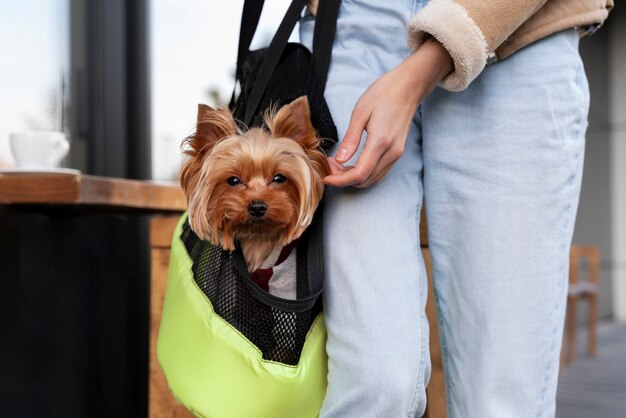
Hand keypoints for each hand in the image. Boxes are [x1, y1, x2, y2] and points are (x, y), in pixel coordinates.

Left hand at [324, 37, 452, 187]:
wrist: (409, 87)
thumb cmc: (384, 94)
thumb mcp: (361, 112)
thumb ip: (351, 139)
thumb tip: (340, 160)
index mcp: (380, 141)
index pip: (359, 173)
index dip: (340, 180)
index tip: (326, 177)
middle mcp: (391, 152)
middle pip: (365, 180)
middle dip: (344, 178)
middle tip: (330, 164)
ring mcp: (397, 154)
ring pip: (372, 179)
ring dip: (353, 177)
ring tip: (338, 164)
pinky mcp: (398, 152)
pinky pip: (379, 172)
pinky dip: (364, 173)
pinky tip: (352, 163)